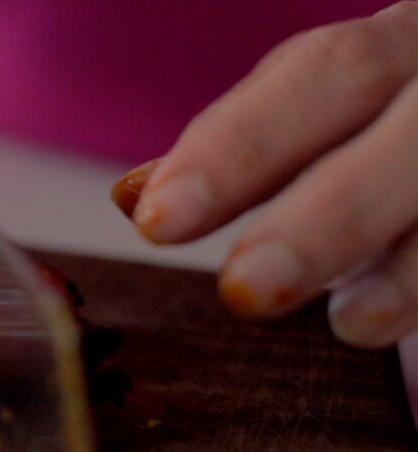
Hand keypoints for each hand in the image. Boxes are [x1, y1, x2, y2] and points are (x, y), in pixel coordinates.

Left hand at [112, 1, 417, 347]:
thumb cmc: (397, 132)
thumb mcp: (335, 119)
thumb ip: (253, 151)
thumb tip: (137, 196)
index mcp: (407, 49)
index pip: (322, 76)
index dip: (239, 145)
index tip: (156, 218)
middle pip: (409, 132)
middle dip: (328, 213)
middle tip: (244, 289)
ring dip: (414, 269)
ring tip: (351, 326)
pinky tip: (388, 321)